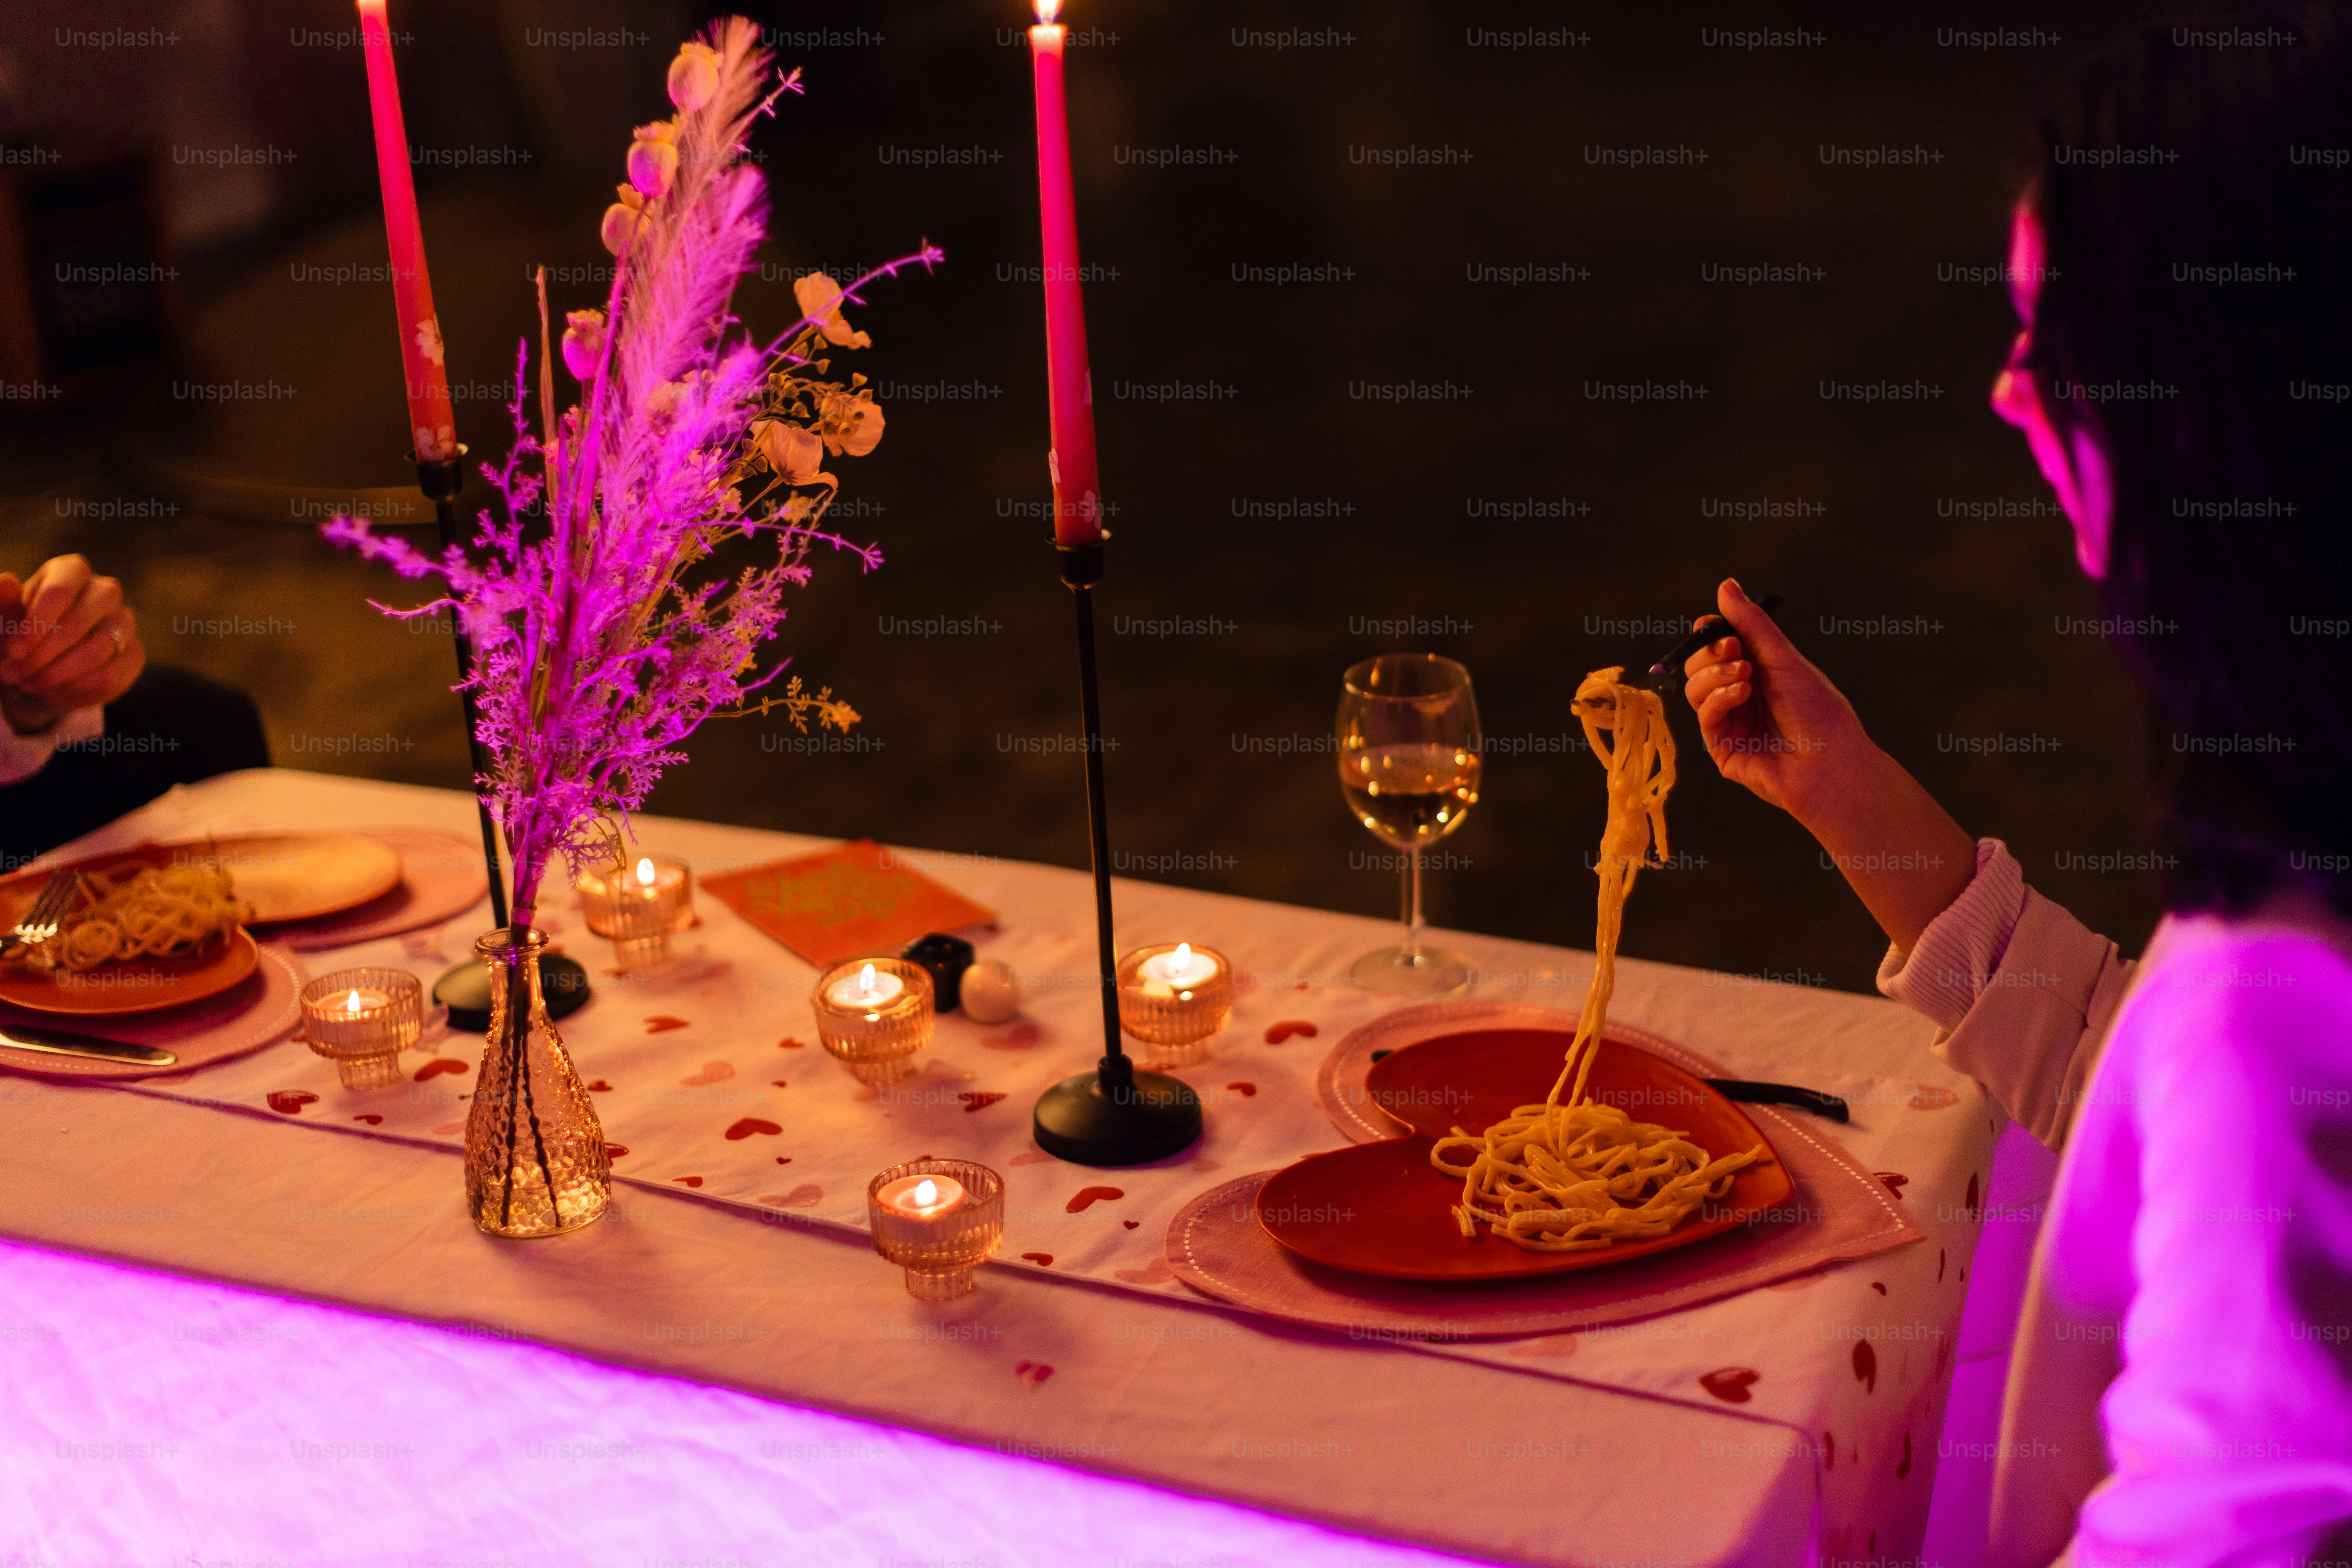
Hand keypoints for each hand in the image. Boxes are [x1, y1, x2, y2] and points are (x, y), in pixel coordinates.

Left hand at [0, 555, 144, 734]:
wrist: (39, 665)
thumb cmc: (19, 634)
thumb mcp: (3, 618)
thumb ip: (2, 601)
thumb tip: (6, 582)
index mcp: (71, 571)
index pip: (60, 591)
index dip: (36, 624)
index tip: (14, 652)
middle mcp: (104, 591)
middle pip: (81, 622)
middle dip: (44, 654)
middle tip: (15, 675)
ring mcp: (124, 622)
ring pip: (99, 650)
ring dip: (59, 674)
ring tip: (31, 685)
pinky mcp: (134, 653)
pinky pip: (114, 675)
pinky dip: (80, 690)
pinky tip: (56, 694)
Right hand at [1682, 577, 1975, 952]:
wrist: (1831, 764)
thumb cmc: (1820, 713)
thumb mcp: (1785, 660)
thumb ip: (1751, 624)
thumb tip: (1726, 585)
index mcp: (1758, 673)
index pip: (1717, 648)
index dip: (1710, 636)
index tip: (1714, 627)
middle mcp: (1740, 697)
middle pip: (1698, 666)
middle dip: (1711, 655)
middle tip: (1735, 652)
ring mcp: (1730, 724)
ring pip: (1694, 689)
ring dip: (1715, 676)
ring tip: (1745, 677)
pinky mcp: (1722, 749)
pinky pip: (1703, 716)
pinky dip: (1718, 700)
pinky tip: (1741, 696)